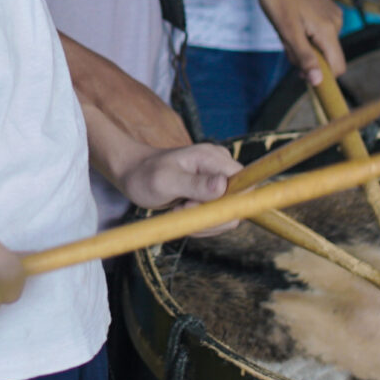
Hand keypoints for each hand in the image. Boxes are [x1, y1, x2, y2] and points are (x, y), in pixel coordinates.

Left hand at [114, 141, 238, 212]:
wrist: (134, 175)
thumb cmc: (145, 175)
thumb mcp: (165, 180)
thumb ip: (194, 184)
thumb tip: (222, 186)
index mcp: (214, 158)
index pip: (246, 184)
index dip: (229, 203)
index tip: (196, 205)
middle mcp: (221, 167)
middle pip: (239, 203)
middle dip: (211, 215)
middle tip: (181, 209)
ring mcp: (218, 181)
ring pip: (228, 214)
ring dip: (203, 220)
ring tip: (178, 209)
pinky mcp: (213, 194)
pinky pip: (218, 216)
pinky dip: (201, 221)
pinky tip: (181, 213)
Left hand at [255, 0, 345, 86]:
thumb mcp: (287, 30)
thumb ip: (303, 56)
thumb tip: (317, 81)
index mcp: (328, 30)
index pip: (338, 67)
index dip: (323, 76)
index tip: (301, 74)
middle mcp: (336, 23)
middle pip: (327, 57)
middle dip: (307, 58)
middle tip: (286, 43)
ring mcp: (333, 15)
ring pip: (321, 45)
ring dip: (304, 45)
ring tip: (287, 29)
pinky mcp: (327, 10)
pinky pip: (320, 33)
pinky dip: (306, 34)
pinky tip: (293, 21)